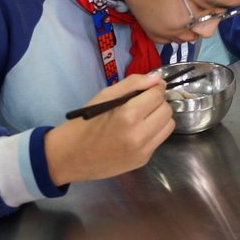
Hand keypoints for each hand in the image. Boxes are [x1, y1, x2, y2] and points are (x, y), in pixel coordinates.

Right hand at [43, 73, 174, 185]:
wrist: (71, 156)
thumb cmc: (85, 122)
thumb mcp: (105, 96)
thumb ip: (133, 83)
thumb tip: (157, 78)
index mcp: (127, 115)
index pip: (157, 94)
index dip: (153, 89)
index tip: (145, 90)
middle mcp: (139, 134)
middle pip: (166, 109)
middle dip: (158, 103)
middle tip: (143, 104)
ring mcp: (143, 150)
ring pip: (169, 125)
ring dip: (160, 118)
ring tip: (143, 118)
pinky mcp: (143, 160)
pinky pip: (160, 139)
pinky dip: (154, 132)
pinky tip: (139, 131)